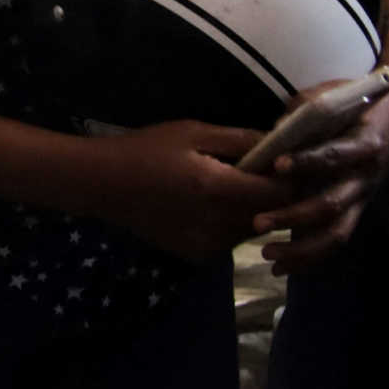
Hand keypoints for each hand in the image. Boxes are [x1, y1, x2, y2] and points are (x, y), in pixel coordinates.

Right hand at [78, 119, 288, 261]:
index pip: (281, 193)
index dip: (286, 179)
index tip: (278, 164)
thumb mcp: (192, 132)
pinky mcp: (199, 256)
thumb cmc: (145, 149)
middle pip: (271, 214)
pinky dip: (229, 224)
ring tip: (224, 188)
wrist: (101, 183)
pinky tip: (205, 207)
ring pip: (252, 229)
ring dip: (250, 210)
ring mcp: (210, 245)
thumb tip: (282, 145)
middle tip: (250, 173)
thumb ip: (240, 139)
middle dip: (269, 195)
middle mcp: (220, 224)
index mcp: (219, 189)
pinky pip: (231, 240)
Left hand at [254, 74, 388, 272]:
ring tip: (268, 254)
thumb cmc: (354, 105)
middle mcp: (363, 178)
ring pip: (336, 233)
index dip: (308, 161)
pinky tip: (282, 267)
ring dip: (302, 248)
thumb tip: (271, 136)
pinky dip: (310, 257)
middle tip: (258, 222)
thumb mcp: (329, 99)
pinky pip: (334, 239)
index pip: (334, 156)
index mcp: (362, 145)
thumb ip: (300, 116)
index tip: (277, 164)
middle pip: (331, 205)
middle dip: (294, 216)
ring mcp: (360, 198)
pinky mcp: (355, 211)